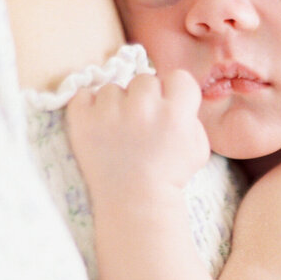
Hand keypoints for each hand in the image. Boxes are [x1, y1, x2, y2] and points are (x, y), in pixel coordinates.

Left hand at [65, 71, 210, 203]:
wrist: (135, 203)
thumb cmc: (169, 176)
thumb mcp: (198, 147)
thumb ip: (191, 116)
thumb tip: (174, 96)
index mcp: (175, 113)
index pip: (178, 77)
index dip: (172, 92)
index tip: (166, 108)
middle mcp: (144, 108)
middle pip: (144, 80)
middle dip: (144, 98)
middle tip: (141, 123)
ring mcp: (110, 113)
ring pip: (113, 88)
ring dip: (115, 104)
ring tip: (118, 130)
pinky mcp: (83, 121)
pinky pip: (82, 95)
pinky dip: (87, 107)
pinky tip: (98, 125)